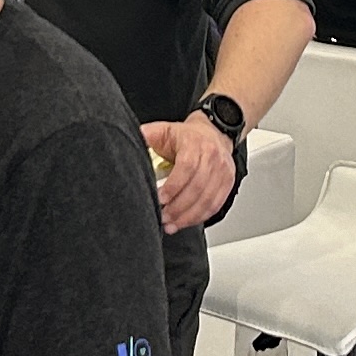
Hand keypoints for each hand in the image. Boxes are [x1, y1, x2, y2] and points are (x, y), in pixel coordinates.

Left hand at [143, 111, 233, 233]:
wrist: (212, 133)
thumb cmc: (186, 136)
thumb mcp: (164, 130)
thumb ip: (147, 136)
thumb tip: (128, 140)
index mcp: (195, 143)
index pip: (187, 167)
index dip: (173, 187)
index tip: (160, 199)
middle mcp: (212, 156)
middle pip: (197, 187)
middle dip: (178, 207)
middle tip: (163, 218)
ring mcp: (222, 170)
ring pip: (208, 199)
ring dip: (188, 216)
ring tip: (171, 225)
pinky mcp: (227, 182)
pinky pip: (215, 204)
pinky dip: (200, 217)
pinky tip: (186, 222)